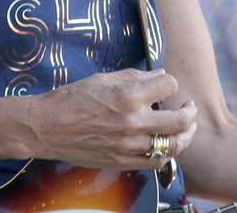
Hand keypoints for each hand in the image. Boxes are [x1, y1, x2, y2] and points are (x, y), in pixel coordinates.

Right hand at [25, 68, 197, 170]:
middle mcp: (132, 122)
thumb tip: (160, 74)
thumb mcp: (103, 78)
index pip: (169, 86)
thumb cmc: (71, 99)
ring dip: (185, 135)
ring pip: (173, 144)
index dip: (170, 83)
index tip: (165, 85)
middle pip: (180, 119)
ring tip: (186, 128)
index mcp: (128, 96)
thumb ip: (135, 77)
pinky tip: (166, 145)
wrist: (46, 127)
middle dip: (190, 111)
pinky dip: (166, 154)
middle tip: (189, 108)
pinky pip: (155, 162)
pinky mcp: (122, 160)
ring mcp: (128, 144)